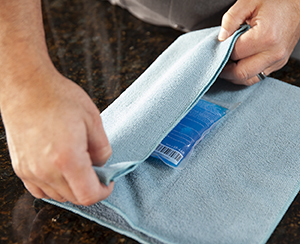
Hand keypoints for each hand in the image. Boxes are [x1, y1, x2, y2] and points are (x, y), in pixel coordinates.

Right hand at [1, 67, 113, 205]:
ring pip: (58, 195)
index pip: (88, 195)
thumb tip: (101, 164)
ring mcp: (30, 171)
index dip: (103, 192)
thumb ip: (102, 148)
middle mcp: (46, 171)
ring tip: (78, 166)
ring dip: (73, 187)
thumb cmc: (58, 98)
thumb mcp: (92, 119)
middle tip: (96, 170)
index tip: (108, 183)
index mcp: (67, 159)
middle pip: (74, 198)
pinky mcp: (20, 167)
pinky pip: (40, 190)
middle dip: (90, 188)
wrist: (26, 87)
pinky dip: (55, 186)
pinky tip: (60, 170)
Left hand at [218, 0, 299, 84]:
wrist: (299, 3)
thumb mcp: (249, 2)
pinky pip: (258, 76)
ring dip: (234, 75)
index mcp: (265, 37)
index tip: (216, 49)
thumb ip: (230, 20)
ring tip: (227, 64)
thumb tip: (221, 38)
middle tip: (216, 62)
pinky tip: (239, 64)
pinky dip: (246, 73)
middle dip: (225, 70)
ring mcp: (278, 60)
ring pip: (249, 79)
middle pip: (241, 73)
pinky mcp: (279, 63)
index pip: (234, 54)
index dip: (221, 52)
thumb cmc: (277, 0)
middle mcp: (274, 53)